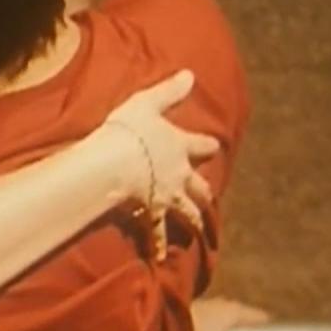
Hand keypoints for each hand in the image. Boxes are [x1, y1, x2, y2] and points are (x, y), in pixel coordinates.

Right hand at [100, 69, 219, 259]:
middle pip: (199, 184)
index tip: (214, 145)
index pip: (199, 144)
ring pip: (187, 211)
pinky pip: (157, 232)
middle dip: (204, 189)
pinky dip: (158, 244)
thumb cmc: (129, 130)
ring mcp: (168, 196)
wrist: (116, 163)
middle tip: (209, 195)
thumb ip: (169, 91)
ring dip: (194, 219)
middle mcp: (179, 174)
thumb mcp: (147, 102)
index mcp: (179, 146)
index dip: (206, 144)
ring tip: (199, 228)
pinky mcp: (152, 213)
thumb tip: (190, 74)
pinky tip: (159, 256)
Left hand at [190, 297, 270, 330]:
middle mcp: (228, 303)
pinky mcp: (205, 305)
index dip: (269, 323)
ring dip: (240, 320)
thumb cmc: (198, 330)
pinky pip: (223, 311)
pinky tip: (223, 328)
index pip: (260, 315)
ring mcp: (216, 302)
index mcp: (236, 310)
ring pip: (234, 311)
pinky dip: (227, 319)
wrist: (171, 315)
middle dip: (254, 323)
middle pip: (248, 313)